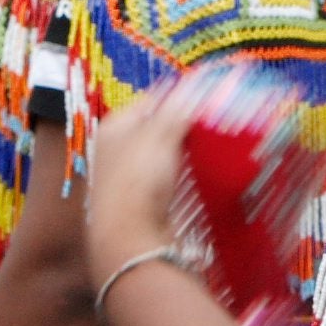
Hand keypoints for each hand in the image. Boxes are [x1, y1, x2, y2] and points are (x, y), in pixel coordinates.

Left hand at [82, 84, 192, 269]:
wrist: (130, 237)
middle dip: (183, 127)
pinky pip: (164, 179)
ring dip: (183, 153)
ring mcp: (125, 176)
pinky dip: (180, 176)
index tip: (207, 100)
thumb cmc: (139, 178)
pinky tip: (194, 179)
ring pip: (162, 154)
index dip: (180, 97)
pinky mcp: (138, 201)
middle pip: (157, 128)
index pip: (152, 99)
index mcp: (114, 125)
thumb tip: (195, 89)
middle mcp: (115, 148)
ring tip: (208, 151)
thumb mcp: (162, 133)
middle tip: (211, 126)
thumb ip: (179, 107)